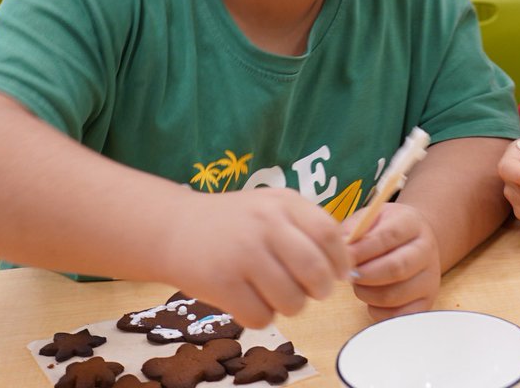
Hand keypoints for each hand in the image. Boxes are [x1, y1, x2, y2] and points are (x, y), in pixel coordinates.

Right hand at [156, 187, 351, 327]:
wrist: (174, 228)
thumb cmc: (233, 223)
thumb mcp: (271, 207)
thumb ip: (306, 227)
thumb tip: (345, 265)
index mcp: (283, 203)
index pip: (329, 234)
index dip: (340, 261)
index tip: (337, 274)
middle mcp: (265, 225)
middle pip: (315, 271)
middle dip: (320, 290)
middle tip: (312, 292)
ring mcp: (242, 254)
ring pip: (291, 301)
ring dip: (290, 306)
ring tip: (274, 294)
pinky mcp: (221, 283)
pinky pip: (261, 317)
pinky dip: (260, 317)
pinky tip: (249, 300)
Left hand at [344, 202, 440, 321]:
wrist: (414, 242)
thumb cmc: (385, 230)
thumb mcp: (370, 219)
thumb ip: (353, 230)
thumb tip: (340, 248)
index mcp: (412, 223)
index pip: (389, 236)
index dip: (363, 249)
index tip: (344, 256)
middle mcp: (426, 250)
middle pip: (396, 268)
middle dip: (365, 275)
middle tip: (349, 274)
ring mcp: (429, 278)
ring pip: (393, 295)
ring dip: (366, 293)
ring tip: (359, 284)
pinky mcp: (426, 302)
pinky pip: (397, 316)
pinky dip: (377, 311)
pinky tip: (371, 298)